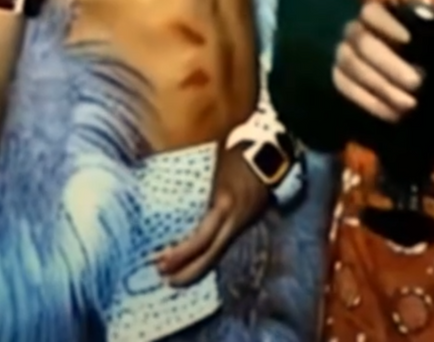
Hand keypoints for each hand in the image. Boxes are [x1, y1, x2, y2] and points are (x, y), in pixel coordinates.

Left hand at [156, 149, 270, 286]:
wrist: (271, 153)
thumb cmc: (238, 154)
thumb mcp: (214, 167)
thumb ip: (197, 186)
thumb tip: (167, 195)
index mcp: (225, 206)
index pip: (202, 239)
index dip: (182, 255)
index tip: (162, 265)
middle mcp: (234, 220)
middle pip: (212, 255)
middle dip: (189, 271)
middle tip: (167, 280)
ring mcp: (242, 223)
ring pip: (219, 253)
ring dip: (198, 267)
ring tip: (177, 277)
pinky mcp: (245, 222)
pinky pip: (225, 244)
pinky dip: (209, 255)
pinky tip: (197, 260)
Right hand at [331, 1, 422, 121]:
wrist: (415, 81)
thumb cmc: (429, 48)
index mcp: (379, 13)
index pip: (372, 11)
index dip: (387, 24)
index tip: (409, 40)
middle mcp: (355, 30)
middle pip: (363, 42)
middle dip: (389, 64)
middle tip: (416, 82)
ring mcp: (344, 53)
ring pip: (352, 66)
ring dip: (382, 87)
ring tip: (409, 104)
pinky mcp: (339, 76)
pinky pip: (345, 87)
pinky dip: (371, 102)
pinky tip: (394, 114)